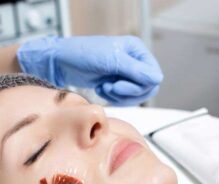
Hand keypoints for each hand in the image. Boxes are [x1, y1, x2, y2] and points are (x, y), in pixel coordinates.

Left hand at [17, 35, 163, 105]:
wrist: (61, 62)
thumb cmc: (82, 54)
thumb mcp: (111, 61)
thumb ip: (135, 70)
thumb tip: (157, 79)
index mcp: (136, 50)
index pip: (153, 76)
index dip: (138, 85)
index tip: (119, 85)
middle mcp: (133, 61)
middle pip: (146, 88)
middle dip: (127, 92)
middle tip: (111, 88)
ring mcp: (125, 73)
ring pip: (136, 96)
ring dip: (119, 96)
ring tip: (104, 88)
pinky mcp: (116, 83)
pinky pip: (124, 98)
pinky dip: (113, 98)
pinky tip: (101, 89)